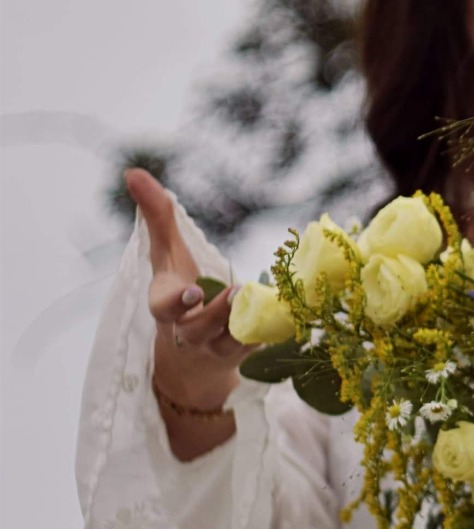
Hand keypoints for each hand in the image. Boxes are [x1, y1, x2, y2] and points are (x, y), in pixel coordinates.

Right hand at [126, 168, 249, 414]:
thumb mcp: (168, 253)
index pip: (163, 308)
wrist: (193, 353)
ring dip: (244, 322)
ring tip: (260, 299)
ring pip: (229, 342)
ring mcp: (216, 347)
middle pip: (199, 328)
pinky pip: (257, 347)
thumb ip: (155, 215)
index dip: (175, 302)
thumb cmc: (179, 288)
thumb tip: (132, 172)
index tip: (190, 292)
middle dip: (216, 313)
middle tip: (235, 291)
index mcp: (166, 307)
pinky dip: (269, 331)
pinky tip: (287, 313)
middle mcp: (189, 330)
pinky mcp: (242, 355)